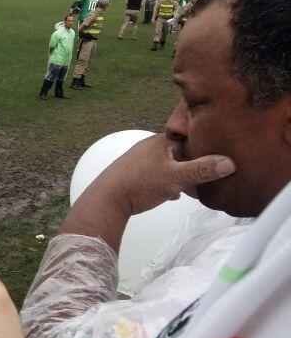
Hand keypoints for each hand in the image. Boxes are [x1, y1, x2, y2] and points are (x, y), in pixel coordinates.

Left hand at [89, 133, 234, 216]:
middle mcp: (150, 147)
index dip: (206, 145)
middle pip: (181, 152)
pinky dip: (169, 184)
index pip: (190, 137)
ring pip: (170, 166)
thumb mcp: (176, 177)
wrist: (106, 200)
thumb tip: (230, 162)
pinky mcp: (134, 175)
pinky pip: (158, 176)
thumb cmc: (141, 183)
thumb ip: (202, 170)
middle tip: (213, 175)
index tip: (223, 154)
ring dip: (182, 176)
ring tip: (197, 187)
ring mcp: (141, 161)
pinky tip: (176, 195)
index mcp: (161, 141)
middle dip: (196, 163)